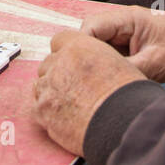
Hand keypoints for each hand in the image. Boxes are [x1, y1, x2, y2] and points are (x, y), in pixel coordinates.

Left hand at [32, 30, 147, 155]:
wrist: (122, 124)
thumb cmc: (128, 97)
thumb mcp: (119, 64)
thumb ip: (98, 60)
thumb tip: (95, 67)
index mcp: (80, 46)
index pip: (60, 40)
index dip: (66, 52)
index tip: (72, 63)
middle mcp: (60, 62)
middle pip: (48, 63)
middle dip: (58, 74)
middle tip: (74, 88)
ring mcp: (49, 86)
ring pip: (41, 84)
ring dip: (52, 92)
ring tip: (72, 105)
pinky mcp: (42, 110)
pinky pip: (37, 106)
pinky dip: (47, 111)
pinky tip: (63, 116)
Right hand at [79, 6, 164, 83]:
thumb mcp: (154, 64)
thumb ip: (127, 69)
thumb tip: (100, 80)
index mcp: (128, 19)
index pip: (91, 26)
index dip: (80, 46)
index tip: (78, 68)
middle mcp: (121, 22)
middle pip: (87, 34)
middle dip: (83, 54)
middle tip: (83, 78)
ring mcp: (121, 33)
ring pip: (94, 44)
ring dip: (93, 60)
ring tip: (94, 79)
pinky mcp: (123, 44)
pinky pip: (104, 51)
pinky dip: (102, 63)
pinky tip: (104, 78)